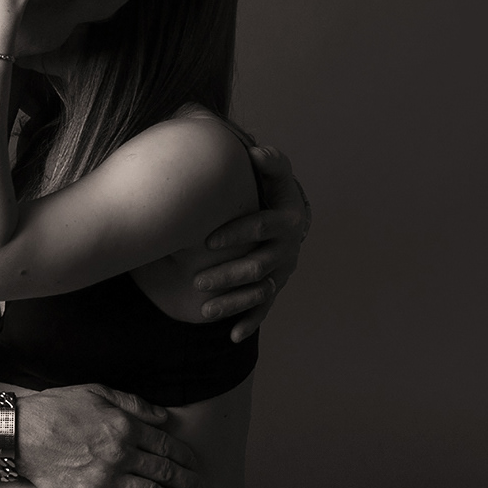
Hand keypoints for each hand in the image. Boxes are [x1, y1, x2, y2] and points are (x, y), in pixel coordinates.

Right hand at [16, 384, 201, 487]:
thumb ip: (133, 404)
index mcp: (125, 426)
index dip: (185, 457)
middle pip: (164, 472)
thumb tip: (163, 417)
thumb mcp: (97, 392)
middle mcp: (121, 454)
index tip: (194, 465)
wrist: (21, 434)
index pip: (165, 445)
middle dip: (187, 483)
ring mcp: (106, 479)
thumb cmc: (56, 409)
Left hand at [194, 146, 310, 341]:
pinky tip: (232, 336)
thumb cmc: (272, 189)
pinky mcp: (275, 287)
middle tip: (198, 282)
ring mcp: (282, 271)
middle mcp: (287, 248)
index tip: (207, 239)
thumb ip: (269, 162)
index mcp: (286, 218)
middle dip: (228, 275)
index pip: (261, 226)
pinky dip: (250, 322)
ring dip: (233, 303)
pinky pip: (263, 308)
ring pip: (259, 292)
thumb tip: (256, 151)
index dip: (236, 233)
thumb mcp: (275, 173)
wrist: (290, 216)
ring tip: (205, 311)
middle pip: (258, 265)